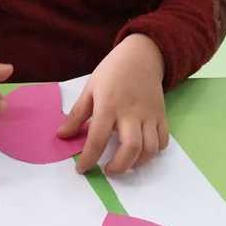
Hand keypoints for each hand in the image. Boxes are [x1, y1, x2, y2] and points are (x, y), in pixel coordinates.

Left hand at [58, 34, 167, 174]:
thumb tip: (62, 135)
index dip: (88, 158)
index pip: (97, 138)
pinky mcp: (161, 115)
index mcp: (108, 105)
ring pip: (149, 148)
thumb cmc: (112, 71)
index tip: (82, 169)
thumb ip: (77, 115)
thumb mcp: (90, 88)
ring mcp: (149, 115)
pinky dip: (154, 151)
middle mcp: (130, 113)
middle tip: (108, 170)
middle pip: (130, 148)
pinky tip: (142, 150)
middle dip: (119, 166)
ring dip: (137, 163)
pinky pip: (163, 139)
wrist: (141, 54)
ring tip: (125, 163)